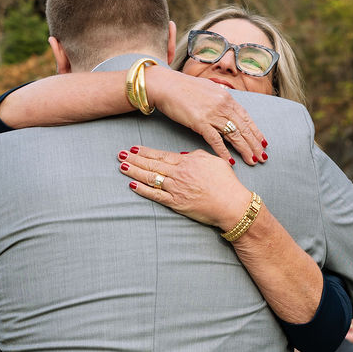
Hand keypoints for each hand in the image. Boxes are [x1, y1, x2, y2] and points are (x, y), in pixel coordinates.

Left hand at [118, 147, 252, 230]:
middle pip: (152, 164)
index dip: (146, 151)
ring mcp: (176, 188)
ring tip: (122, 166)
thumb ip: (196, 156)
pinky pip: (155, 195)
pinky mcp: (176, 203)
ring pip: (151, 178)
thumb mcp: (213, 161)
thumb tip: (183, 156)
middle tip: (121, 154)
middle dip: (135, 158)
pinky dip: (143, 190)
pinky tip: (132, 185)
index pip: (161, 155)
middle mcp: (178, 173)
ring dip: (135, 171)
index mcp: (187, 162)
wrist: (231, 204)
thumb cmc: (226, 183)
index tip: (134, 148)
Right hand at [143, 66, 266, 164]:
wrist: (166, 85)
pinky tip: (231, 161)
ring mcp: (212, 114)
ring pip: (234, 135)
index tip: (263, 143)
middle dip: (254, 144)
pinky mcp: (200, 122)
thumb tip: (227, 99)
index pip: (246, 117)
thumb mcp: (208, 88)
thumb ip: (220, 96)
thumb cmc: (184, 87)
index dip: (256, 131)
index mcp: (226, 97)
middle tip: (262, 157)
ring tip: (252, 161)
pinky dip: (224, 152)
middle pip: (244, 128)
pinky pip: (216, 140)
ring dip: (244, 150)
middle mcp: (223, 105)